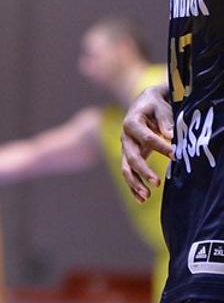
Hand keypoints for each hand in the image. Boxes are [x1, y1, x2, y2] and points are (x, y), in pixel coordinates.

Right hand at [121, 85, 173, 202]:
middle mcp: (125, 138)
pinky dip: (133, 187)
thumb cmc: (154, 105)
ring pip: (126, 168)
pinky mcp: (129, 157)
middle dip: (143, 171)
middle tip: (157, 182)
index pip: (146, 138)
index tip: (177, 155)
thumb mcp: (160, 107)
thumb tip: (170, 136)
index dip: (161, 147)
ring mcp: (126, 149)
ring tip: (147, 196)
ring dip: (135, 183)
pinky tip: (142, 199)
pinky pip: (129, 173)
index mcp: (131, 123)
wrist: (144, 104)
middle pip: (131, 157)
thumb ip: (165, 121)